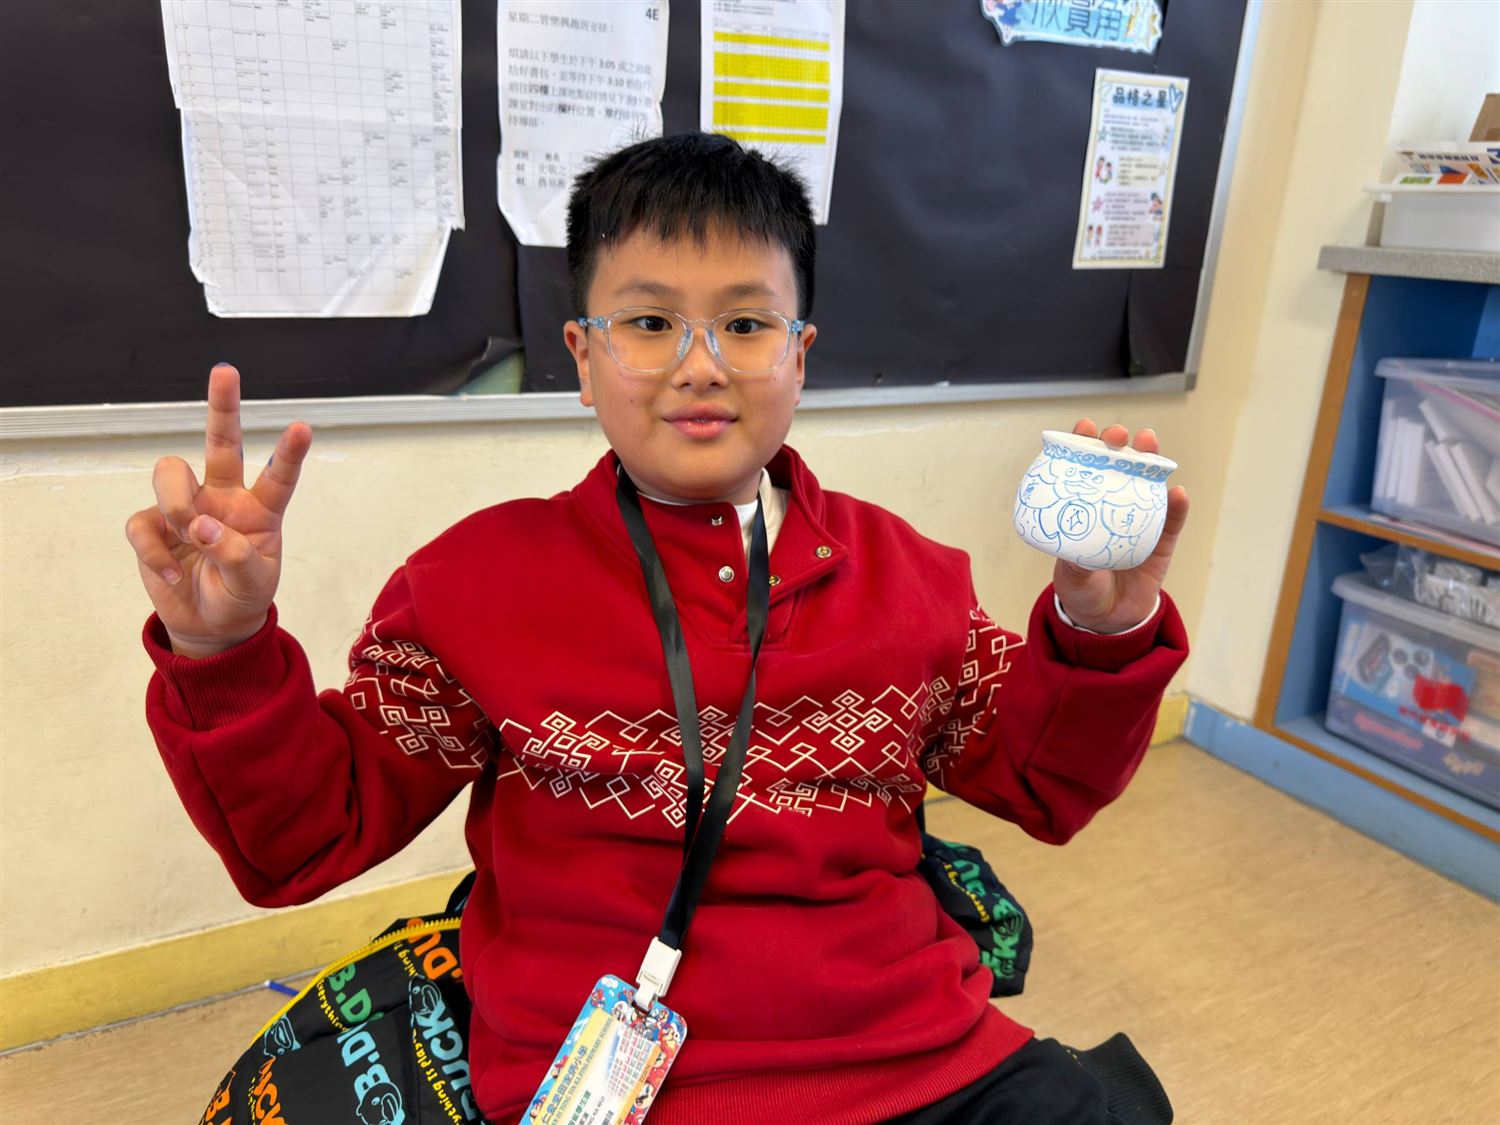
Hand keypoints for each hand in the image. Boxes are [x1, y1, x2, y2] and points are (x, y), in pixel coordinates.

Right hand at [124, 364, 311, 657]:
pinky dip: (154, 551)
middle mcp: (223, 498)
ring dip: (175, 501)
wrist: (210, 625)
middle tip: (225, 371)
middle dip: (223, 406)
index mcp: (259, 510)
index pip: (277, 476)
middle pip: (220, 442)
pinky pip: (143, 523)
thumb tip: (201, 526)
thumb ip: (234, 554)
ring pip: (169, 471)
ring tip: (188, 533)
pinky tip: (172, 574)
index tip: (302, 427)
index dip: (288, 453)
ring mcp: (186, 508)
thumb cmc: (240, 595)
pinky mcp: (153, 526)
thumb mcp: (252, 583)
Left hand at [1051, 419, 1188, 632]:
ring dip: (1151, 461)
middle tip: (1117, 435)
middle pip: (1118, 467)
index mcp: (1085, 508)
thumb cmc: (1083, 590)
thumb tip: (1076, 553)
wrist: (1108, 621)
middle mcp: (1113, 507)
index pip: (1084, 469)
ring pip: (1148, 484)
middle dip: (1119, 445)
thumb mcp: (1071, 577)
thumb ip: (1075, 564)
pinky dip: (1177, 506)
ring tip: (1149, 445)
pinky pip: (1172, 521)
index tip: (1084, 428)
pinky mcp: (1162, 542)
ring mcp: (1140, 521)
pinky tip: (1178, 492)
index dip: (1084, 445)